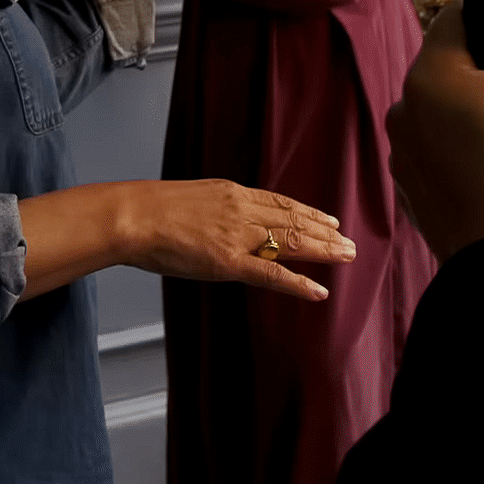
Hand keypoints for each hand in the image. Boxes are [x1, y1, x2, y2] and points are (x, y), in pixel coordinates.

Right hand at [120, 178, 356, 300]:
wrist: (133, 216)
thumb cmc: (151, 210)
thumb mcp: (193, 198)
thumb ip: (217, 209)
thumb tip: (224, 220)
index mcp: (234, 193)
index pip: (281, 203)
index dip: (309, 212)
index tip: (330, 219)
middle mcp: (243, 210)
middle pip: (294, 221)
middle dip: (325, 232)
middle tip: (349, 242)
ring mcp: (238, 236)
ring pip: (291, 242)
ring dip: (323, 250)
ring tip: (347, 256)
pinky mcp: (228, 262)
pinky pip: (271, 274)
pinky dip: (298, 283)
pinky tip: (319, 290)